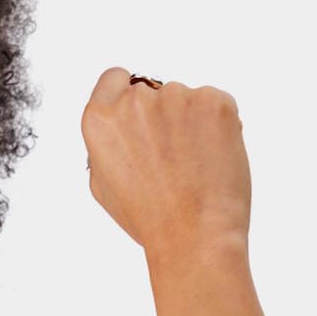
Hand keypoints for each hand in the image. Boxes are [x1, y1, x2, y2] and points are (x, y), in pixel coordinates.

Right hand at [81, 68, 251, 257]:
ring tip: (191, 167)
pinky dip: (216, 127)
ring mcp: (178, 97)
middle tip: (168, 159)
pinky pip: (214, 105)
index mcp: (101, 121)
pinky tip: (210, 160)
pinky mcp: (215, 101)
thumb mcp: (104, 187)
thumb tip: (116, 128)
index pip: (114, 79)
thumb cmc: (149, 219)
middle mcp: (135, 102)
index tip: (138, 116)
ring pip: (185, 101)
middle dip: (160, 117)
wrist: (194, 236)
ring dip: (190, 124)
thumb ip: (105, 146)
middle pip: (151, 92)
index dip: (126, 97)